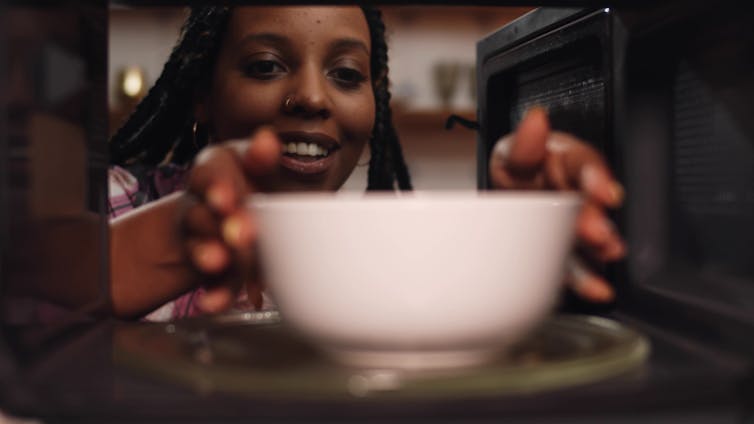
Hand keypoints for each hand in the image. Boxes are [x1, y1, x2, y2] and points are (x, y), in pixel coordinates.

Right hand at [181, 127, 281, 312]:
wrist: (215, 222)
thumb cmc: (245, 189)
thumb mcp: (254, 169)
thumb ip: (261, 157)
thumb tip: (267, 139)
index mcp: (216, 167)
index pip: (212, 169)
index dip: (218, 185)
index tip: (226, 200)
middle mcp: (202, 198)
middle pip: (207, 209)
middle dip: (226, 221)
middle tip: (243, 234)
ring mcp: (199, 231)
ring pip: (202, 241)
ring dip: (212, 253)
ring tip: (221, 262)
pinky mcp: (203, 263)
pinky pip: (206, 278)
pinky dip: (214, 292)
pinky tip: (213, 303)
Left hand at [489, 107, 625, 301]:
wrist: (497, 205)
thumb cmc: (514, 173)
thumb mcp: (511, 153)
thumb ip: (524, 143)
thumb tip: (536, 119)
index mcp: (564, 161)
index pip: (585, 164)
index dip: (597, 178)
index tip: (607, 193)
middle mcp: (574, 192)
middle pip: (589, 205)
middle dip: (596, 220)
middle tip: (600, 235)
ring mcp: (571, 223)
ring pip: (588, 236)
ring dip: (599, 249)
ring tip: (608, 257)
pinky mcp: (564, 251)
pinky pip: (576, 265)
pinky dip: (587, 279)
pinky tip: (598, 289)